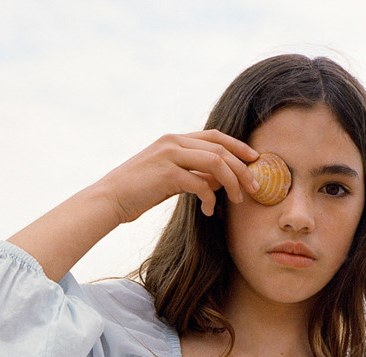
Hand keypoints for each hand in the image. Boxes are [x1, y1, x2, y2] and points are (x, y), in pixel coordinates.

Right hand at [94, 130, 260, 223]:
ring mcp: (170, 156)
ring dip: (232, 182)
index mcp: (174, 139)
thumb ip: (191, 173)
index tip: (255, 160)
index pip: (215, 136)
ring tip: (238, 200)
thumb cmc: (139, 192)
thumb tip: (216, 181)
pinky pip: (201, 184)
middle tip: (255, 187)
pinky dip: (210, 199)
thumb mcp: (168, 178)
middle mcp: (173, 142)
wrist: (110, 199)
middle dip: (242, 168)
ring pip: (215, 163)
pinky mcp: (167, 174)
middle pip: (220, 149)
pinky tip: (208, 211)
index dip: (238, 146)